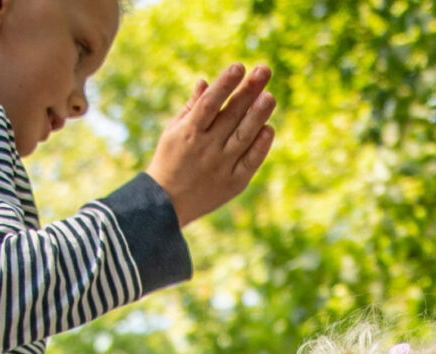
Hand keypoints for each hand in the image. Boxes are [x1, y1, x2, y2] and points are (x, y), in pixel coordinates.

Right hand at [146, 63, 275, 225]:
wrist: (165, 205)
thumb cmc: (169, 160)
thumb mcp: (172, 131)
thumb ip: (191, 107)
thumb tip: (205, 81)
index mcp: (189, 132)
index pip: (210, 102)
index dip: (225, 83)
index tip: (239, 66)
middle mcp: (206, 147)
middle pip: (232, 115)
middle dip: (248, 91)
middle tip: (265, 70)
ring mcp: (221, 166)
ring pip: (243, 136)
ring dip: (258, 115)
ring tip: (270, 96)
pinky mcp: (233, 183)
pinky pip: (250, 162)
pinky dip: (261, 146)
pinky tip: (269, 128)